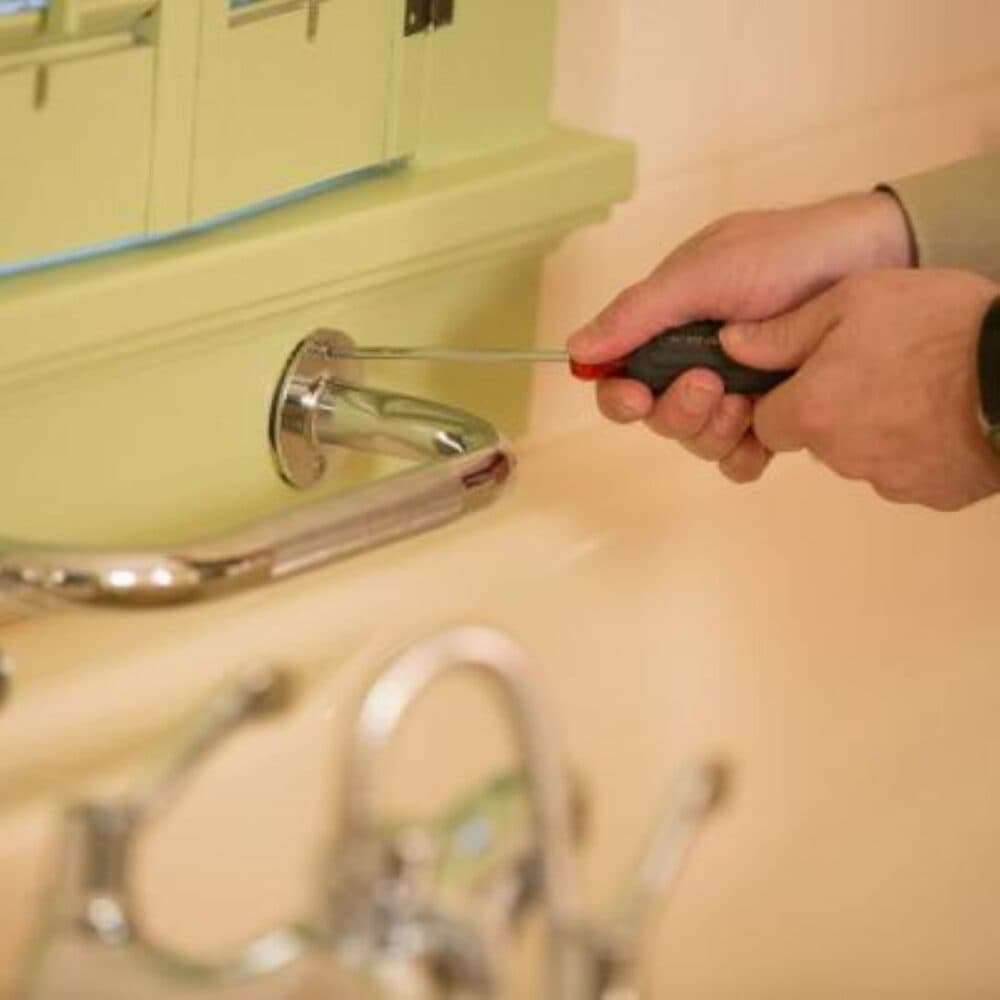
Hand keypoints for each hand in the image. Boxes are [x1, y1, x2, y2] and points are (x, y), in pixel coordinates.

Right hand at [567, 192, 911, 481]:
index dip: (619, 397)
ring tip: (750, 399)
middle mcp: (695, 364)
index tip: (636, 395)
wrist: (877, 259)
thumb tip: (575, 349)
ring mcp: (736, 393)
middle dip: (679, 409)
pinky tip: (765, 436)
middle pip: (656, 418)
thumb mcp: (704, 273)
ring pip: (696, 441)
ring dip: (713, 430)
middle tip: (713, 384)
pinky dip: (745, 454)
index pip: (621, 377)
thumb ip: (639, 313)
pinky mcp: (776, 416)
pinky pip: (740, 459)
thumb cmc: (786, 255)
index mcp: (668, 328)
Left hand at [720, 269, 999, 509]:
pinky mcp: (933, 493)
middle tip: (876, 368)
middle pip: (816, 439)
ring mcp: (890, 480)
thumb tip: (730, 344)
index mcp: (812, 412)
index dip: (785, 398)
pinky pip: (909, 472)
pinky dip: (918, 448)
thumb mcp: (855, 299)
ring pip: (862, 457)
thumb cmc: (942, 325)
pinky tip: (944, 412)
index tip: (813, 374)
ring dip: (877, 428)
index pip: (767, 422)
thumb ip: (785, 330)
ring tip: (918, 384)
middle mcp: (841, 457)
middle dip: (833, 410)